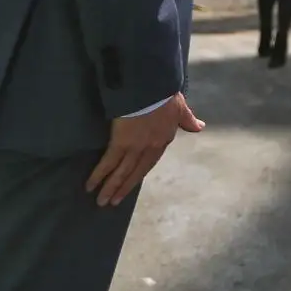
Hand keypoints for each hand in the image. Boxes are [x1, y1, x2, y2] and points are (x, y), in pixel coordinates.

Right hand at [84, 93, 205, 206]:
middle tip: (113, 203)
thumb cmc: (165, 94)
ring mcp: (135, 147)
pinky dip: (99, 174)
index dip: (140, 172)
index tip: (132, 182)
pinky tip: (90, 185)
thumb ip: (188, 120)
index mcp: (164, 140)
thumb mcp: (181, 108)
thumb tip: (200, 126)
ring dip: (111, 187)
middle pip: (135, 172)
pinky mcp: (120, 143)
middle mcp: (150, 148)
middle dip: (123, 188)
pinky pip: (109, 162)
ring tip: (101, 201)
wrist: (151, 87)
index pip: (151, 161)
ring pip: (122, 172)